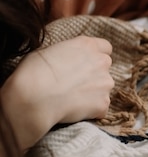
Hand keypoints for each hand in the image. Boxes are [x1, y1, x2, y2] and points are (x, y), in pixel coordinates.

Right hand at [0, 36, 114, 151]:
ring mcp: (105, 83)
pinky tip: (74, 110)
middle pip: (104, 68)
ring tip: (71, 99)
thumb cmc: (33, 73)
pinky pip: (100, 107)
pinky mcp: (103, 103)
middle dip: (94, 75)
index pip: (104, 47)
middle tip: (74, 84)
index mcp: (88, 45)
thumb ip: (66, 53)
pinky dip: (91, 110)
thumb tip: (65, 59)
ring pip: (103, 88)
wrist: (33, 99)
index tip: (84, 64)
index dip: (94, 56)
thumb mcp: (47, 51)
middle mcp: (101, 61)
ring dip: (93, 93)